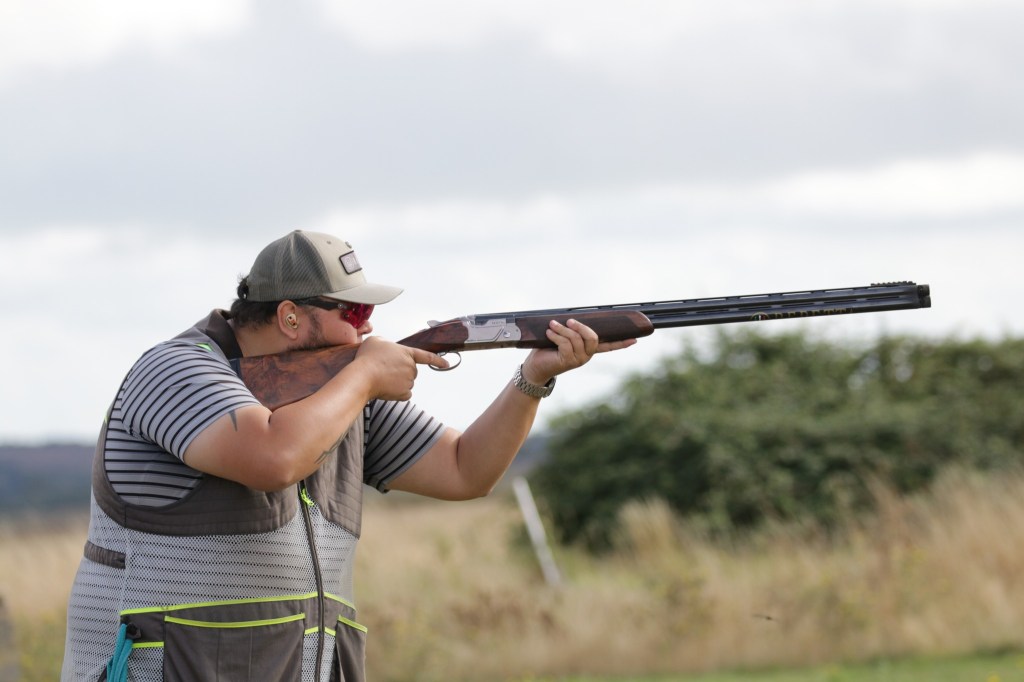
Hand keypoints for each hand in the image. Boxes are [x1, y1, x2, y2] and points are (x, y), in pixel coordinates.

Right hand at [352, 337, 448, 400]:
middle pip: (410, 371)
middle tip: (384, 370)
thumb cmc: (367, 358)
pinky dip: (396, 393)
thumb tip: (386, 350)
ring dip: (396, 382)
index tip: (447, 364)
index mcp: (407, 353)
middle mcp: (411, 367)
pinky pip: (403, 394)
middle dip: (400, 371)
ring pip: (406, 383)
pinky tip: (386, 387)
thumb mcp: (376, 341)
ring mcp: (409, 381)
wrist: (362, 376)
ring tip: (381, 378)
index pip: (427, 356)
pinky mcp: (404, 394)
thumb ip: (386, 344)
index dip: (438, 360)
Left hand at [520, 318, 636, 384]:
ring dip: (563, 329)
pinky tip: (549, 333)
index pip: (609, 346)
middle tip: (569, 321)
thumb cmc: (547, 349)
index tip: (635, 338)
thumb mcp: (562, 336)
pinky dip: (556, 336)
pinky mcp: (567, 361)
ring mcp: (578, 360)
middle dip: (581, 327)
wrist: (535, 367)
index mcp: (588, 349)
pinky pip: (565, 344)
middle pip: (593, 337)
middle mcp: (586, 355)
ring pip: (577, 339)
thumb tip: (572, 316)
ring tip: (552, 325)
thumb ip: (571, 329)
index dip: (622, 342)